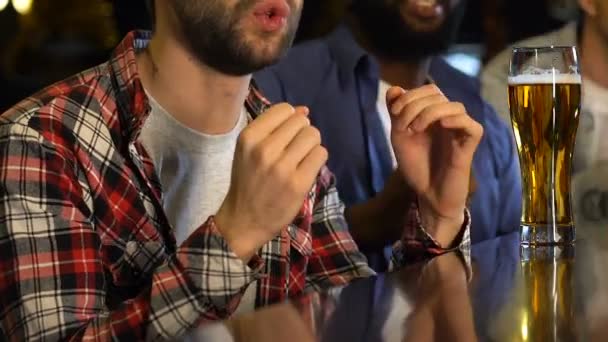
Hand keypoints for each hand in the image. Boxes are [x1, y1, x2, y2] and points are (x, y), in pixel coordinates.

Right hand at [215, 103, 327, 261]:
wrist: (244, 220)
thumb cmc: (247, 182)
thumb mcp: (249, 150)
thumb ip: (273, 128)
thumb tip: (303, 110)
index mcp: (249, 137)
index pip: (284, 110)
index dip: (291, 120)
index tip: (286, 135)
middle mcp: (264, 149)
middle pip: (302, 122)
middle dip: (302, 133)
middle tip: (294, 150)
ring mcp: (282, 167)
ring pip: (313, 135)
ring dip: (311, 146)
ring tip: (301, 159)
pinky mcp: (299, 183)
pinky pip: (320, 154)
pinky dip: (317, 159)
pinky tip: (306, 169)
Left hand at [387, 85, 482, 246]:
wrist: (428, 195)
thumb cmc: (416, 166)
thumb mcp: (399, 136)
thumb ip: (396, 112)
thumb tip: (394, 88)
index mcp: (433, 114)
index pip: (428, 90)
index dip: (409, 96)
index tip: (394, 114)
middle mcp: (448, 118)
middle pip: (438, 94)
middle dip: (414, 105)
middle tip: (403, 126)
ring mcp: (460, 130)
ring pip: (455, 106)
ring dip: (430, 113)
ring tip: (416, 130)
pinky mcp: (470, 145)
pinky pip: (472, 126)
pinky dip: (457, 120)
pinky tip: (442, 126)